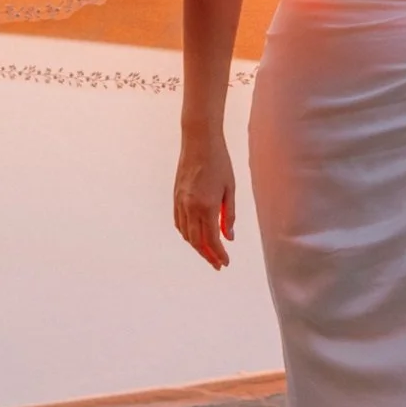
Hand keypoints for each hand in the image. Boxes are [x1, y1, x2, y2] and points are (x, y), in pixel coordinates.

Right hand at [173, 132, 235, 267]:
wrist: (199, 142)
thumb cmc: (219, 162)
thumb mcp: (230, 189)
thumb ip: (228, 215)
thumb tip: (228, 237)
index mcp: (207, 206)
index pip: (212, 239)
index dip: (219, 254)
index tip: (225, 263)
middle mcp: (190, 207)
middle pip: (196, 241)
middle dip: (207, 255)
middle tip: (218, 264)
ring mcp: (180, 202)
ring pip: (186, 234)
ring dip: (197, 247)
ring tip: (208, 252)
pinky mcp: (175, 197)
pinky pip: (179, 223)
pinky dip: (186, 234)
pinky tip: (194, 236)